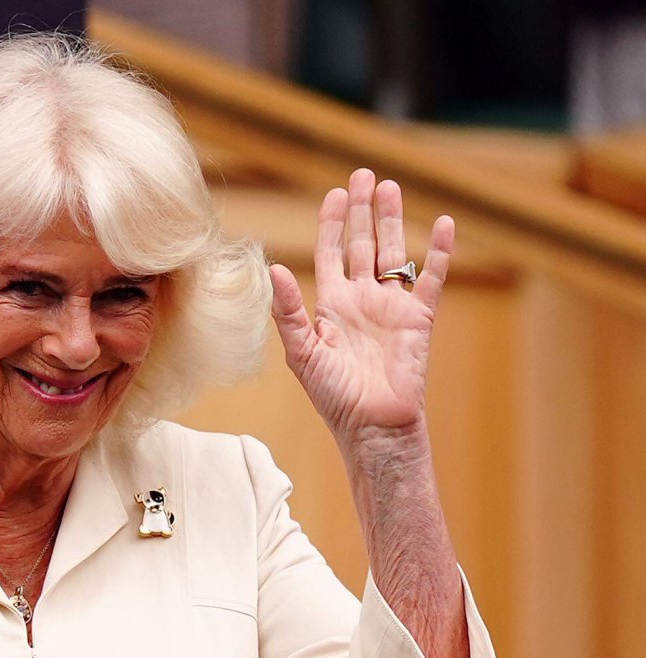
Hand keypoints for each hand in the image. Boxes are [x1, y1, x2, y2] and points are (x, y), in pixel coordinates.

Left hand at [268, 168, 453, 441]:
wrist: (372, 425)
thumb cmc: (333, 396)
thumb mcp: (302, 352)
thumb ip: (288, 311)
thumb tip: (273, 268)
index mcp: (331, 305)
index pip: (331, 253)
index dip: (332, 223)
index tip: (335, 194)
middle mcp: (362, 300)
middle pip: (363, 244)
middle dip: (362, 210)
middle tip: (363, 174)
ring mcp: (391, 307)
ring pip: (394, 252)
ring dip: (392, 220)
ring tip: (390, 187)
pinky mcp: (419, 318)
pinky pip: (431, 278)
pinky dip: (438, 252)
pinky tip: (441, 224)